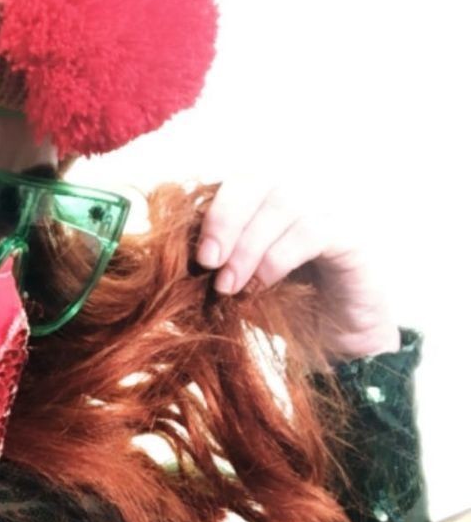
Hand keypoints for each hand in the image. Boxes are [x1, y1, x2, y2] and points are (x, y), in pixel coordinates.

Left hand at [195, 177, 401, 361]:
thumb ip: (213, 260)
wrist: (336, 342)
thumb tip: (170, 255)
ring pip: (283, 202)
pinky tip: (261, 286)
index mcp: (267, 196)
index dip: (211, 211)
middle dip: (224, 221)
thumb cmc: (282, 307)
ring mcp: (329, 207)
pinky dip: (278, 257)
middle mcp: (300, 190)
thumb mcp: (237, 281)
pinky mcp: (351, 234)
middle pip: (256, 179)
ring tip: (229, 287)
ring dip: (248, 246)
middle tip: (208, 264)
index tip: (198, 256)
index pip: (233, 180)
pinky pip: (312, 230)